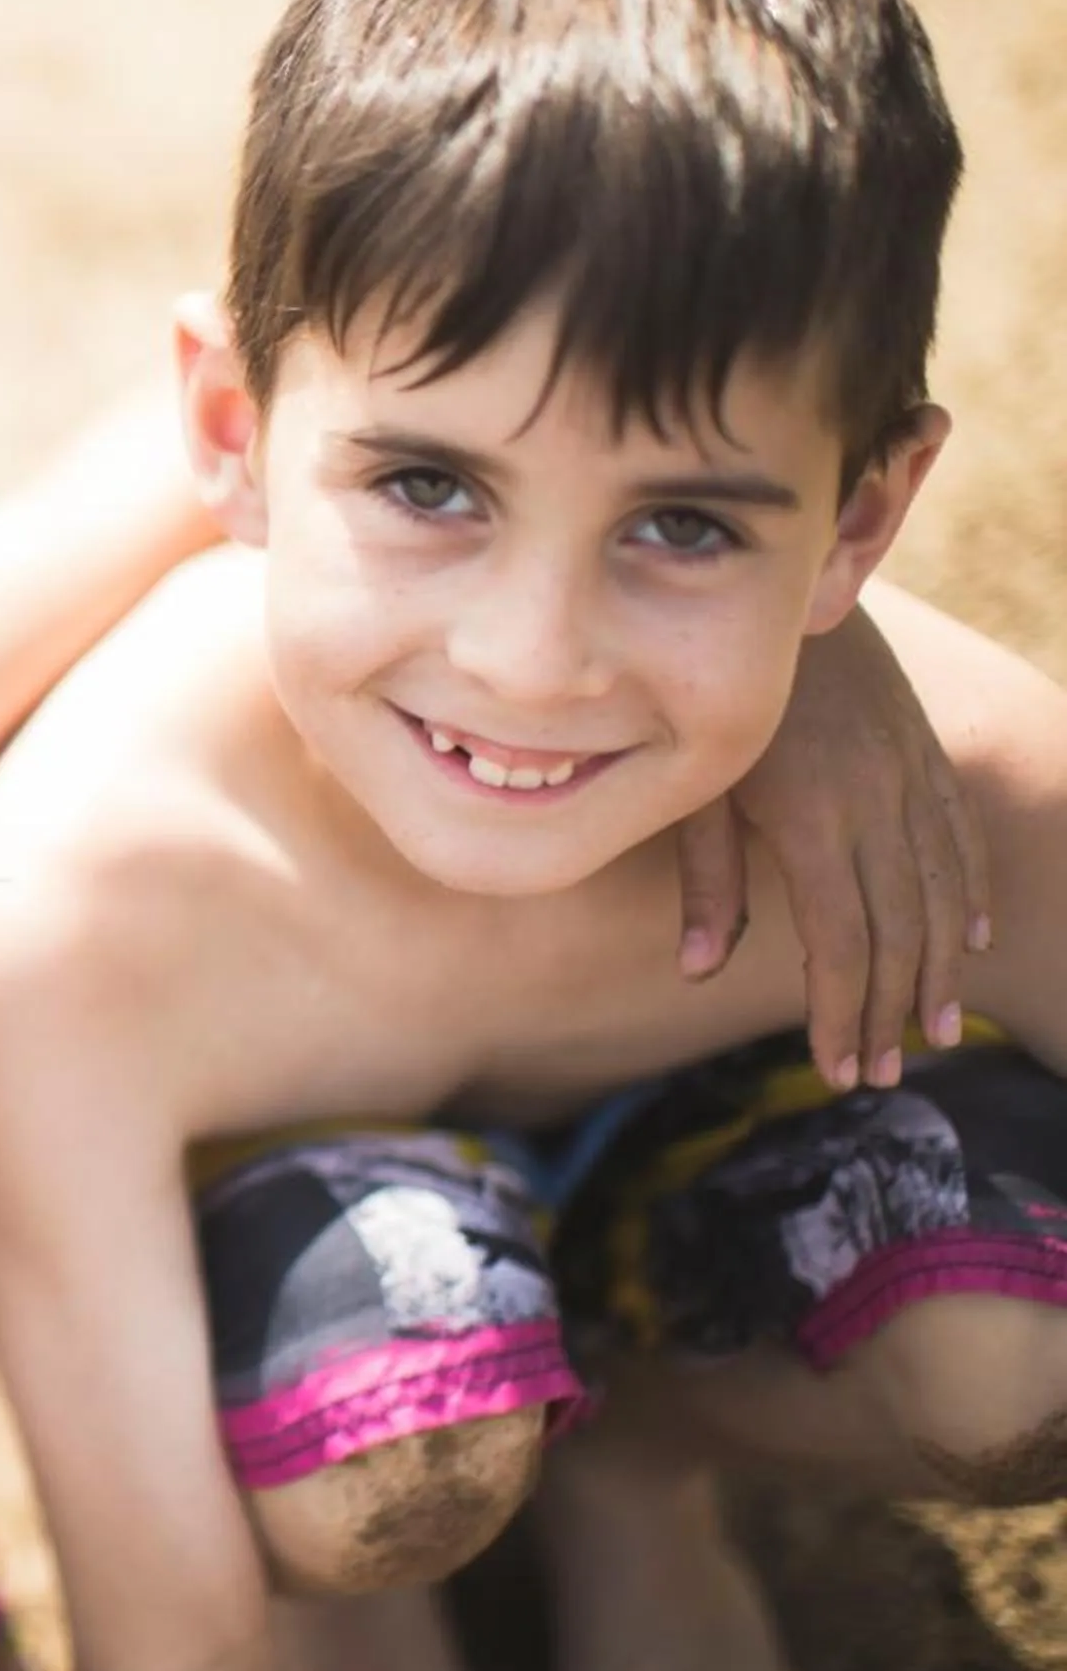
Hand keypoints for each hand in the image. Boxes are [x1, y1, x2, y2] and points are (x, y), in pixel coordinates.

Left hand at [673, 606, 989, 1091]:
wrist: (780, 596)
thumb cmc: (707, 696)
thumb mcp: (694, 787)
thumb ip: (707, 878)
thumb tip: (699, 970)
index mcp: (811, 820)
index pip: (840, 940)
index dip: (840, 1011)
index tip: (837, 1068)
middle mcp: (874, 804)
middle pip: (897, 931)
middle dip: (889, 1010)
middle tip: (885, 1074)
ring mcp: (908, 776)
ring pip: (941, 891)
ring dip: (941, 968)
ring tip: (934, 1030)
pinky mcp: (923, 752)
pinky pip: (959, 835)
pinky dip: (970, 893)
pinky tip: (975, 939)